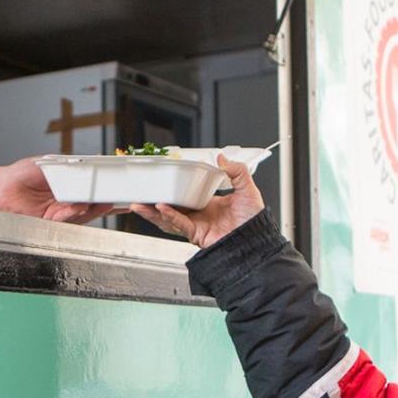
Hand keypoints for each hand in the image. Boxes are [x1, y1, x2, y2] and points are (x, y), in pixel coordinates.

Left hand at [0, 157, 116, 224]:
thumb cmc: (19, 175)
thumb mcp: (49, 164)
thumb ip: (69, 167)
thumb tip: (89, 164)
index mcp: (68, 188)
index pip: (91, 190)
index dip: (106, 190)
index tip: (121, 186)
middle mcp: (65, 203)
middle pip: (92, 205)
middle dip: (107, 203)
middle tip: (120, 197)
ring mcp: (58, 215)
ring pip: (82, 215)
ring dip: (94, 209)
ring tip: (106, 202)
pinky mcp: (48, 224)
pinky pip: (66, 220)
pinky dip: (74, 212)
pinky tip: (80, 205)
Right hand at [129, 155, 264, 247]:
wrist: (258, 239)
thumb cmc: (254, 221)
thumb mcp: (247, 189)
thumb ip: (236, 171)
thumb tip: (222, 157)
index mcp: (208, 205)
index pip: (184, 196)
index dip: (170, 191)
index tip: (159, 182)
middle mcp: (199, 216)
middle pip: (170, 209)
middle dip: (152, 204)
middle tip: (139, 195)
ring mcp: (196, 226)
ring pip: (168, 219)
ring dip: (153, 213)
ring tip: (139, 204)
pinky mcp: (197, 235)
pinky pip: (179, 225)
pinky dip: (169, 216)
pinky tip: (161, 208)